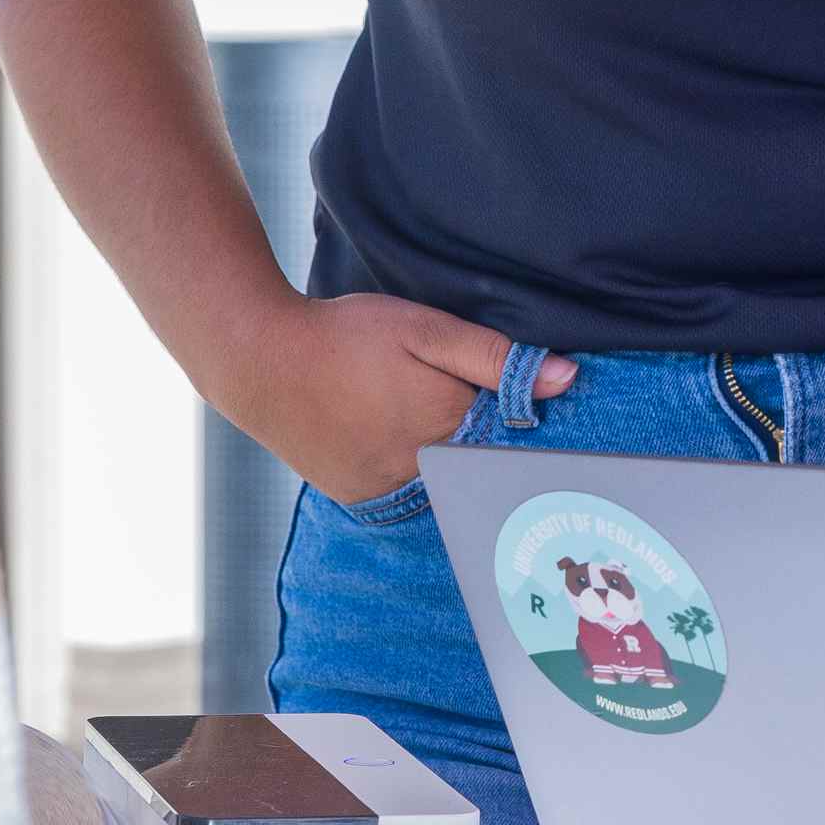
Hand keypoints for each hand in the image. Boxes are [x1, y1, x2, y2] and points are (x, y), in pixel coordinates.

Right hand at [223, 292, 566, 506]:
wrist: (258, 361)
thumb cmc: (345, 334)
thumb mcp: (424, 329)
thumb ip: (493, 356)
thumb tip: (565, 379)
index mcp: (449, 423)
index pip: (507, 435)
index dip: (507, 416)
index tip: (496, 403)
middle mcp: (424, 467)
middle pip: (473, 460)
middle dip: (472, 437)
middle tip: (438, 405)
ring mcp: (387, 487)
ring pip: (438, 478)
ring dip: (437, 454)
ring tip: (402, 413)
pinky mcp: (356, 495)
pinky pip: (400, 490)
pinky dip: (402, 467)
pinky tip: (380, 433)